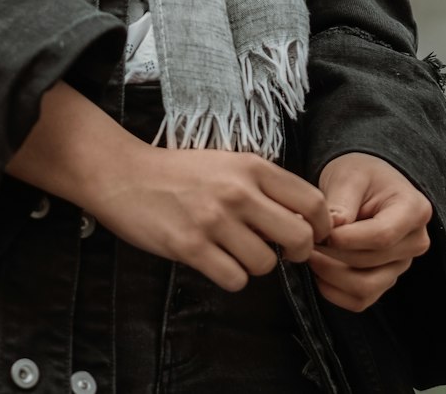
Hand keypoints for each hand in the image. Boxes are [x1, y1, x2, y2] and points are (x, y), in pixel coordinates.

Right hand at [91, 145, 332, 294]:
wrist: (123, 174)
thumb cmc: (178, 172)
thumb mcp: (226, 164)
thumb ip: (262, 186)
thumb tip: (300, 220)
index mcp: (251, 166)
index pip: (312, 201)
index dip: (322, 226)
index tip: (314, 236)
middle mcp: (238, 192)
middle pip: (300, 237)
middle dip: (297, 253)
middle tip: (281, 252)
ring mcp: (214, 220)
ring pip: (266, 265)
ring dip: (255, 265)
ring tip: (234, 250)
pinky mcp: (191, 247)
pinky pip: (235, 280)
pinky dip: (230, 277)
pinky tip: (215, 260)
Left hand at [309, 152, 431, 311]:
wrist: (365, 182)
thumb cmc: (359, 174)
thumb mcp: (349, 176)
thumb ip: (341, 202)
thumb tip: (329, 231)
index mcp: (414, 210)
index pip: (382, 236)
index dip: (348, 239)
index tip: (321, 232)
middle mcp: (414, 242)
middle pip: (371, 262)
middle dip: (333, 254)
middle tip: (305, 240)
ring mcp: (401, 265)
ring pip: (366, 287)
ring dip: (331, 275)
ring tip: (309, 254)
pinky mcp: (385, 280)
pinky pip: (361, 301)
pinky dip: (335, 292)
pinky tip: (317, 272)